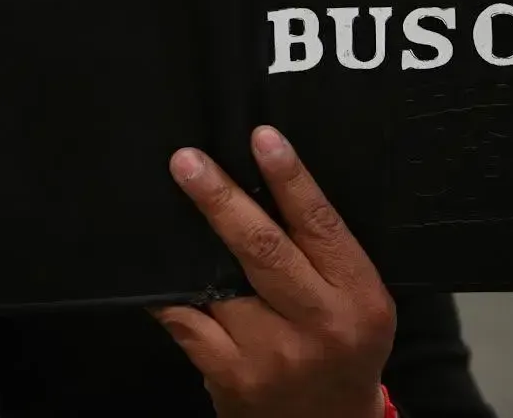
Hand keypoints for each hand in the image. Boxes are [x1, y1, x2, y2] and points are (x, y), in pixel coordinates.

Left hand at [152, 126, 395, 417]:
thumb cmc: (345, 348)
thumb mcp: (359, 300)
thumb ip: (325, 251)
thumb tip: (269, 179)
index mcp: (358, 296)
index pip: (321, 225)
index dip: (290, 178)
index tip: (262, 137)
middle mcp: (318, 323)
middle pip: (263, 249)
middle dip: (220, 200)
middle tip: (187, 161)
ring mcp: (271, 353)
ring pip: (218, 283)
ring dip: (187, 243)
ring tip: (161, 201)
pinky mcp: (231, 375)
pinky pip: (187, 321)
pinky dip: (168, 292)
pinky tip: (153, 269)